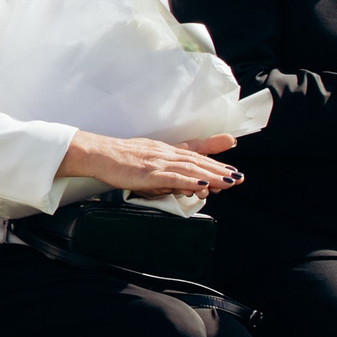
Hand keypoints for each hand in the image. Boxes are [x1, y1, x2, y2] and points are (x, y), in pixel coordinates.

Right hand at [59, 132, 243, 198]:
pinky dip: (190, 181)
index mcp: (164, 150)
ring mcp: (158, 162)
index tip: (230, 154)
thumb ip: (160, 171)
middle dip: (220, 169)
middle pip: (197, 161)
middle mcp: (165, 153)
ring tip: (228, 182)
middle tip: (238, 176)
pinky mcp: (150, 173)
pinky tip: (202, 185)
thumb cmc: (117, 159)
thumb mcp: (143, 160)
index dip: (213, 153)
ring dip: (212, 176)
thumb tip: (174, 182)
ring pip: (191, 169)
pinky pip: (174, 177)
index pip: (193, 152)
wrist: (98, 154)